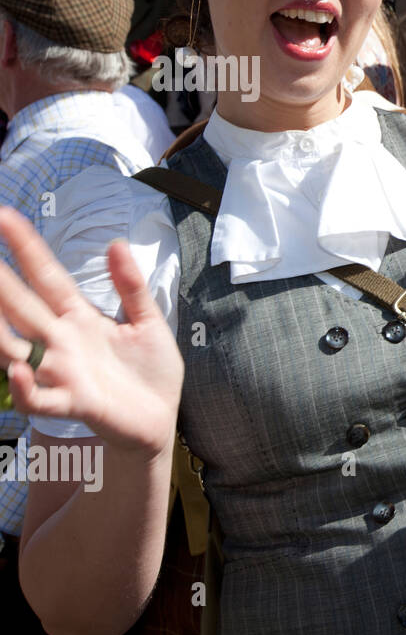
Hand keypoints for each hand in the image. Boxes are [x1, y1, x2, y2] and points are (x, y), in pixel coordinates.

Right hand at [0, 208, 180, 460]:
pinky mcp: (74, 402)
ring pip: (15, 349)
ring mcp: (63, 372)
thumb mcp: (148, 322)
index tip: (5, 215)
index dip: (26, 248)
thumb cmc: (151, 372)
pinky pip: (39, 398)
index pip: (46, 277)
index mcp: (78, 318)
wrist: (161, 418)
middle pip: (21, 305)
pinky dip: (26, 387)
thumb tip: (116, 243)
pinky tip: (19, 368)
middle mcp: (61, 342)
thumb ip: (130, 286)